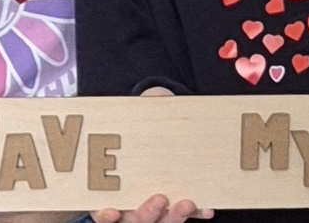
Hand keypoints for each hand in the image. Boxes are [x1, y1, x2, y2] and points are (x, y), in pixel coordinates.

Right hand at [90, 87, 212, 222]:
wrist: (156, 137)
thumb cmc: (137, 131)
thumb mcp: (136, 120)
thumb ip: (143, 112)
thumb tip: (155, 98)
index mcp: (109, 192)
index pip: (103, 213)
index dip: (105, 216)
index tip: (112, 210)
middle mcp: (130, 208)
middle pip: (135, 221)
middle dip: (147, 213)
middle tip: (159, 198)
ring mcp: (155, 212)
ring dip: (173, 217)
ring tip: (187, 203)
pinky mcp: (175, 210)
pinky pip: (184, 217)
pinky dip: (195, 214)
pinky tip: (205, 209)